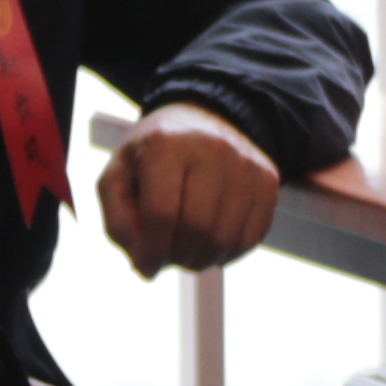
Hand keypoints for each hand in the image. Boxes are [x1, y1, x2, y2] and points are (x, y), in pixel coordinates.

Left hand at [98, 102, 283, 275]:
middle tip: (167, 259)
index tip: (146, 265)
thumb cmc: (152, 156)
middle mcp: (211, 148)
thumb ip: (119, 222)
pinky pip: (252, 236)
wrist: (202, 120)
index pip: (162, 212)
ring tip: (187, 254)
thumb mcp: (117, 179)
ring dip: (203, 260)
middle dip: (178, 257)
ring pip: (227, 238)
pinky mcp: (268, 179)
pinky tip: (210, 246)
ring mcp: (245, 163)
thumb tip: (146, 266)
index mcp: (165, 144)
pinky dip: (229, 254)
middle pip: (198, 227)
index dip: (152, 250)